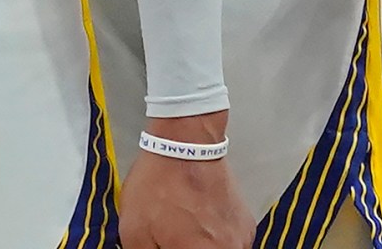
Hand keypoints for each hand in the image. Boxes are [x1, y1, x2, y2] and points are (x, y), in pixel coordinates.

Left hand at [118, 115, 250, 248]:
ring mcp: (241, 239)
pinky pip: (228, 243)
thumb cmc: (159, 185)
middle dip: (184, 248)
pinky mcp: (246, 224)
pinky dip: (213, 240)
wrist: (185, 143)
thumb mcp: (135, 231)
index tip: (165, 245)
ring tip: (181, 231)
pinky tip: (195, 225)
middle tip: (171, 239)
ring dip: (200, 246)